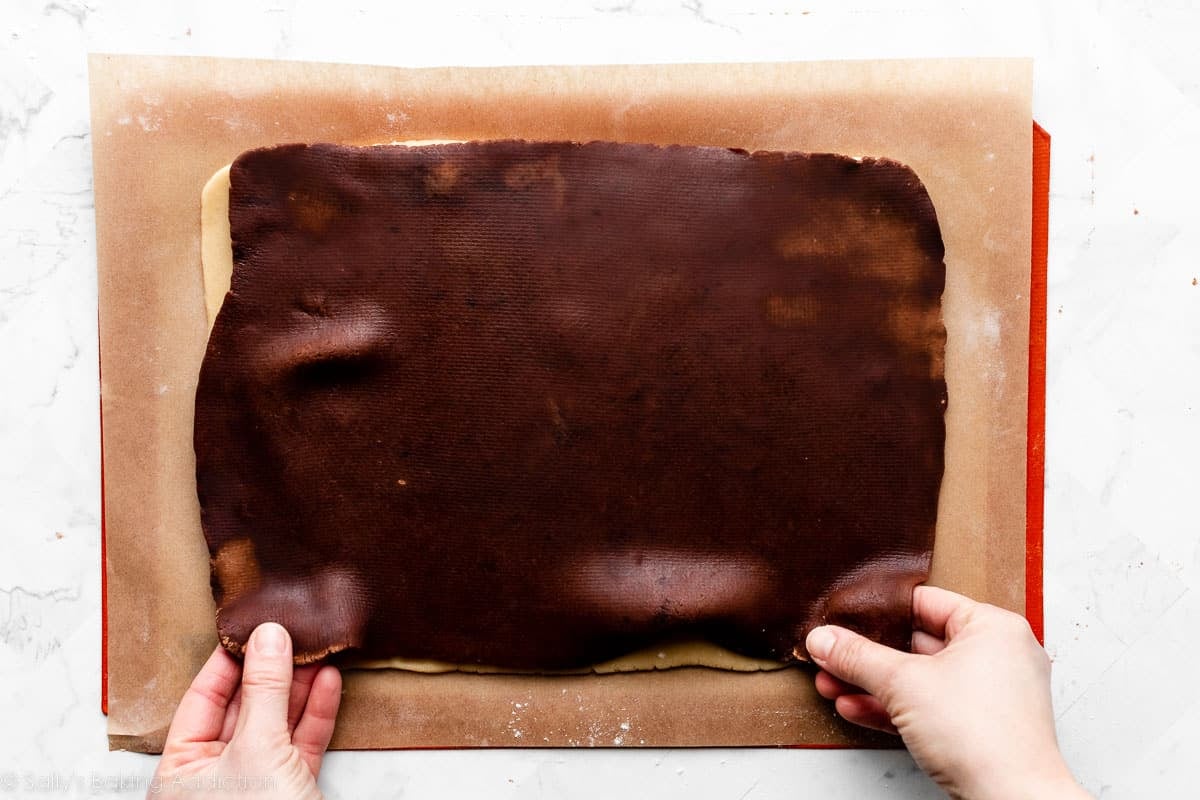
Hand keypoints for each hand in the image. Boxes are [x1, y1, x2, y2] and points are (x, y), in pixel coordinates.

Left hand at [151, 623, 341, 798]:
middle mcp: (213, 776)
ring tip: (317, 648)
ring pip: (276, 723)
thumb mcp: (258, 749)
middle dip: (270, 669)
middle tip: (292, 630)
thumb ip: (266, 690)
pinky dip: (316, 714)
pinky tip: (329, 683)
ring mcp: (254, 784)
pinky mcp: (290, 791)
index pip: (202, 700)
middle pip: (243, 707)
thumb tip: (268, 637)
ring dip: (299, 687)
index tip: (252, 625)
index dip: (229, 660)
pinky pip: (301, 744)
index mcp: (181, 771)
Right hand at [805, 586, 1090, 799]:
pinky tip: (857, 707)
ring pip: (920, 679)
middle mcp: (997, 656)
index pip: (924, 602)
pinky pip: (929, 707)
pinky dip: (894, 708)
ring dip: (873, 684)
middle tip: (833, 653)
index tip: (844, 617)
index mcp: (992, 628)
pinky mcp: (979, 728)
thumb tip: (824, 640)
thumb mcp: (903, 684)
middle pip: (917, 643)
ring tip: (834, 683)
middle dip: (868, 655)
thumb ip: (857, 657)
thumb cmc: (986, 737)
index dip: (879, 611)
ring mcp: (989, 695)